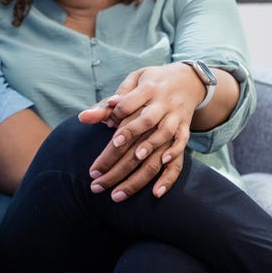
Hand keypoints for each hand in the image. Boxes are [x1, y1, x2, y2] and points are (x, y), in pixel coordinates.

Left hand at [82, 63, 203, 200]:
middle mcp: (163, 106)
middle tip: (96, 177)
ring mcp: (175, 121)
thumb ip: (106, 104)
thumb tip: (82, 118)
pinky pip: (179, 156)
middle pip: (143, 130)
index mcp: (147, 90)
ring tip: (118, 191)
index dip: (122, 123)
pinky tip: (155, 192)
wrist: (189, 80)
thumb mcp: (130, 83)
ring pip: (160, 146)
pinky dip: (169, 174)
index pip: (131, 106)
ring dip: (141, 170)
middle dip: (120, 156)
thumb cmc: (150, 84)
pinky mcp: (183, 134)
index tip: (112, 141)